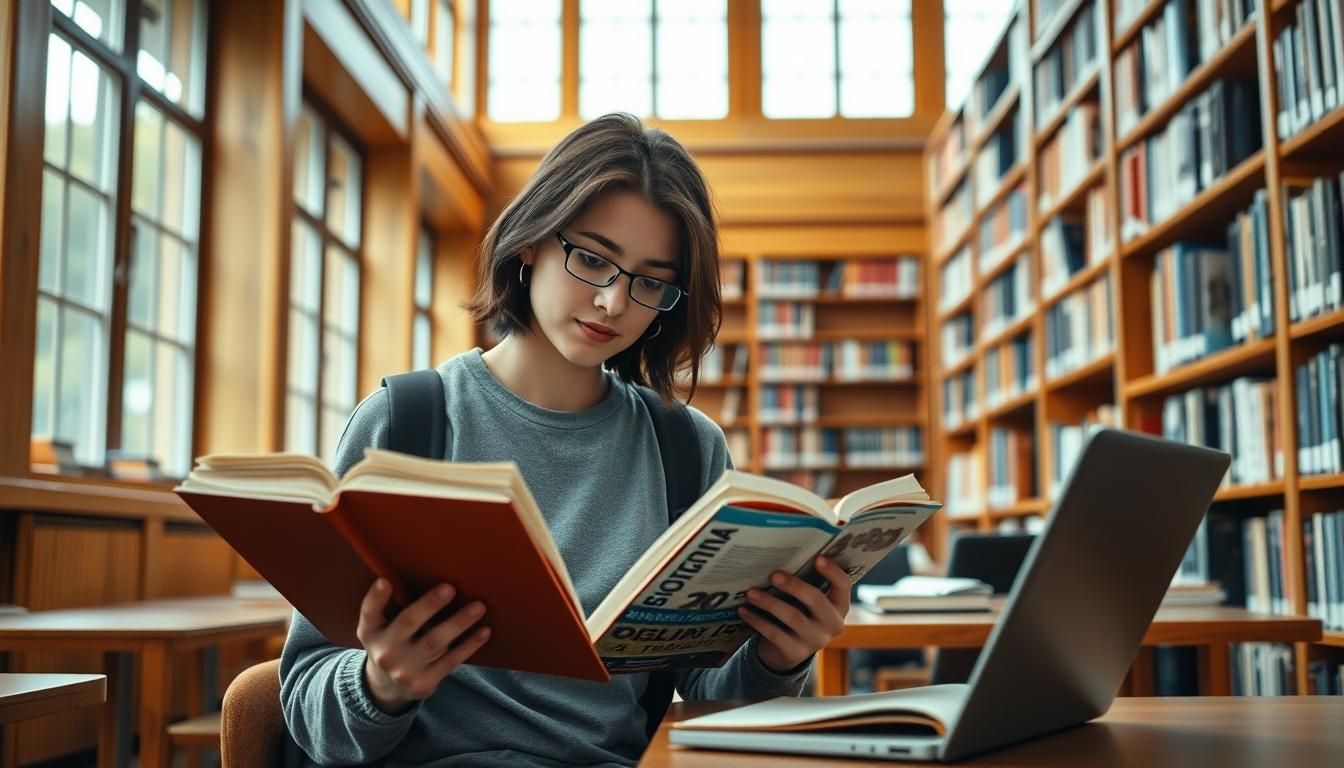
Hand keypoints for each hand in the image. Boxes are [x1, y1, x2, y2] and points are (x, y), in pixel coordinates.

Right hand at [357, 579, 490, 713]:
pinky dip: (469, 645)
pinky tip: (484, 631)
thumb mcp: (377, 628)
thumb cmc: (390, 643)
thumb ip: (385, 606)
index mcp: (371, 633)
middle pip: (408, 623)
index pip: (369, 613)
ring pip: (435, 642)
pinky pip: (451, 660)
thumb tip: (405, 576)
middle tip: (450, 588)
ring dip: (459, 623)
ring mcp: (405, 671)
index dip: (375, 597)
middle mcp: (385, 652)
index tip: (385, 581)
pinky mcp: (424, 683)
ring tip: (478, 607)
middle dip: (429, 605)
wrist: (388, 688)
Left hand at [737, 556, 849, 673]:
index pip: (843, 585)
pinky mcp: (795, 653)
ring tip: (751, 592)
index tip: (818, 558)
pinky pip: (775, 634)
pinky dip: (757, 620)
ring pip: (793, 617)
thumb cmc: (798, 612)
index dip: (832, 572)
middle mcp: (832, 625)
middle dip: (794, 586)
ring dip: (770, 603)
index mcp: (839, 606)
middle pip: (817, 601)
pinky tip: (743, 610)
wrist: (787, 650)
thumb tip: (781, 557)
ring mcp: (815, 641)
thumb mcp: (806, 601)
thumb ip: (804, 583)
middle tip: (774, 574)